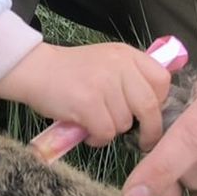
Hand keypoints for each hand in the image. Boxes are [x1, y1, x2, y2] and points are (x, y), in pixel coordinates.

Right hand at [0, 42, 171, 148]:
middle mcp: (119, 66)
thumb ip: (130, 77)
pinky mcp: (88, 103)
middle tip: (144, 141)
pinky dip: (97, 138)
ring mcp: (104, 84)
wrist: (35, 70)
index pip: (161, 80)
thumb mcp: (106, 62)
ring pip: (124, 123)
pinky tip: (85, 131)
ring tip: (94, 123)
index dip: (160, 102)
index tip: (150, 115)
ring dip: (111, 131)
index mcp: (127, 55)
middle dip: (149, 130)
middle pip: (149, 107)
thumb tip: (154, 107)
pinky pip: (105, 133)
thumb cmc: (70, 72)